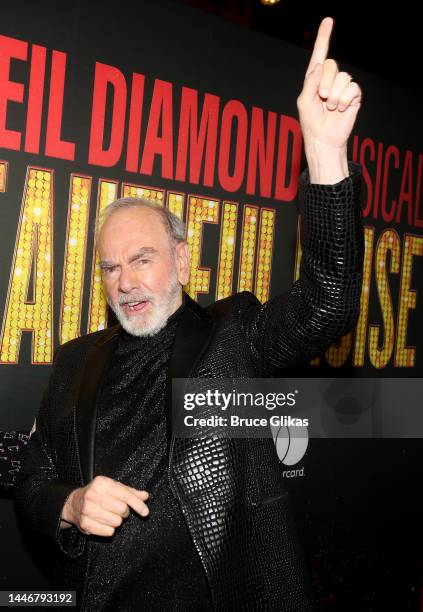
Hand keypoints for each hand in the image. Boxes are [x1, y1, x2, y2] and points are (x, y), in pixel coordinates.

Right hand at [60, 475, 149, 536]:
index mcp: (102, 483)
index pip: (125, 495)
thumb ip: (130, 492)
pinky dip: (110, 529)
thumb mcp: (113, 487)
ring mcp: (87, 510)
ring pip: (116, 522)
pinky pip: (108, 532)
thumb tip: (145, 496)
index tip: (145, 512)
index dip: (137, 504)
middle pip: (122, 510)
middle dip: (124, 512)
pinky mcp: (85, 524)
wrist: (74, 503)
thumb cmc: (98, 494)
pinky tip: (104, 522)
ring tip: (110, 515)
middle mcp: (93, 495)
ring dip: (117, 521)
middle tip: (119, 510)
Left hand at [297, 17, 362, 182]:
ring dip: (335, 95)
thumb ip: (310, 83)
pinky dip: (344, 100)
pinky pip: (352, 88)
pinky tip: (341, 109)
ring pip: (343, 77)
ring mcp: (342, 87)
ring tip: (331, 108)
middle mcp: (329, 79)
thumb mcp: (304, 102)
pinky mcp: (353, 96)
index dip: (324, 37)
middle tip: (322, 98)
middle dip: (325, 83)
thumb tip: (319, 66)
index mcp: (315, 78)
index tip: (328, 20)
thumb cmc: (311, 122)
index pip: (320, 55)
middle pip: (332, 65)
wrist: (324, 139)